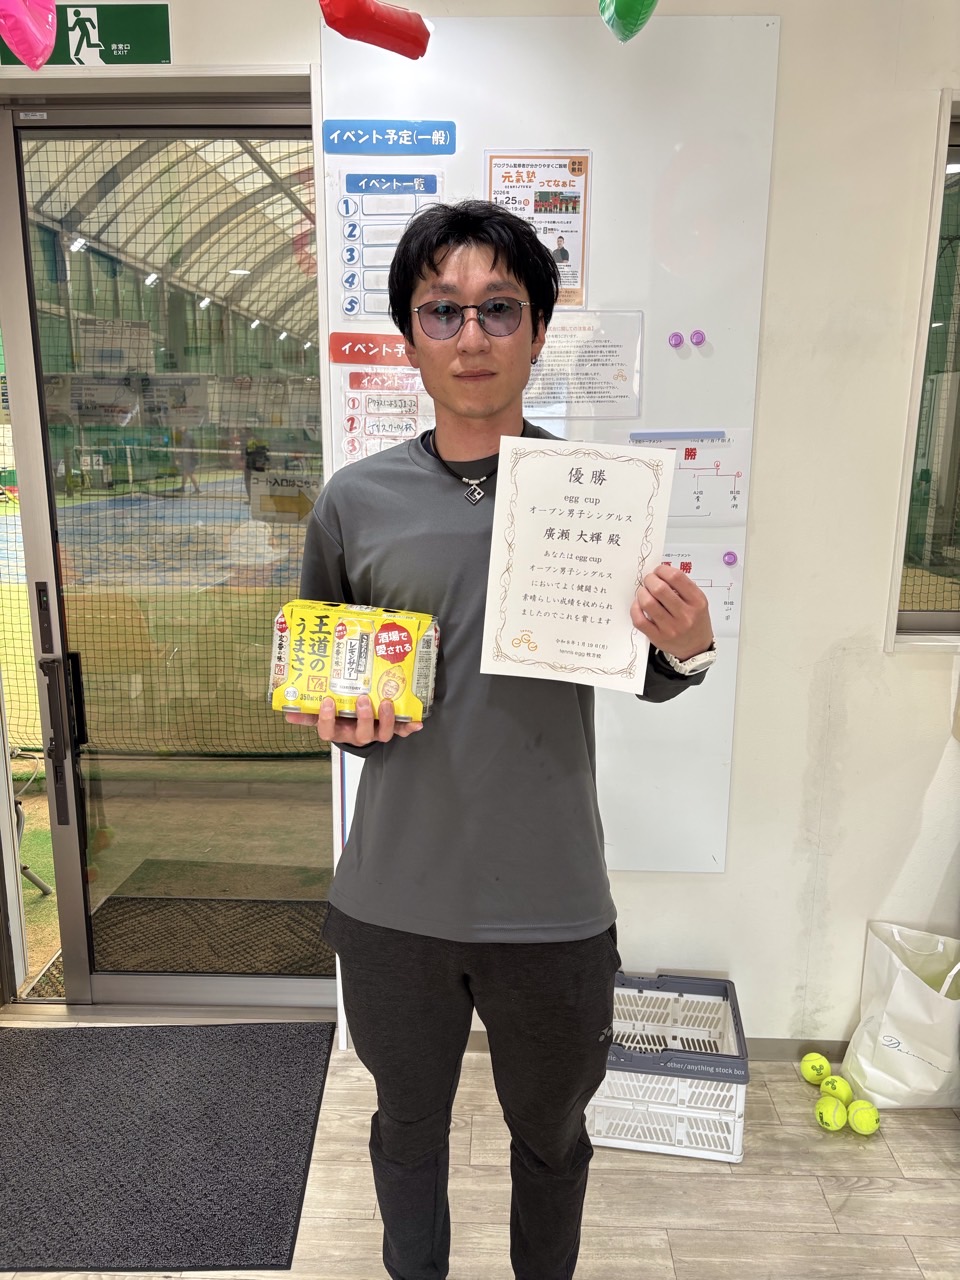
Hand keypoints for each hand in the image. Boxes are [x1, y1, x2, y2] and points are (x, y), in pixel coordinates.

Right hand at [284, 695, 422, 744]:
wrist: (359, 724)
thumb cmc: (341, 716)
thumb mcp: (324, 714)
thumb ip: (308, 713)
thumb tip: (288, 712)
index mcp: (338, 731)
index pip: (328, 731)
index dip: (327, 719)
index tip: (327, 702)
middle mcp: (358, 735)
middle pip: (361, 733)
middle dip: (362, 717)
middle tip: (361, 699)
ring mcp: (376, 733)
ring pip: (382, 733)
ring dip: (386, 719)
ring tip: (385, 702)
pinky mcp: (392, 729)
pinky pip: (402, 731)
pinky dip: (410, 727)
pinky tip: (417, 722)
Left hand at [631, 563, 713, 660]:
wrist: (696, 648)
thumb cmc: (695, 621)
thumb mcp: (697, 601)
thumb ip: (682, 587)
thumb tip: (660, 573)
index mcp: (697, 602)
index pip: (676, 578)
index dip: (663, 570)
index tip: (659, 571)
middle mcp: (685, 615)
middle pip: (659, 589)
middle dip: (650, 580)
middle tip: (649, 580)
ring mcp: (670, 628)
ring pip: (648, 603)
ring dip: (642, 593)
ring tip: (644, 592)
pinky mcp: (657, 637)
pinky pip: (639, 620)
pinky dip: (635, 608)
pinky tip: (639, 605)